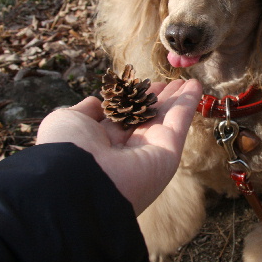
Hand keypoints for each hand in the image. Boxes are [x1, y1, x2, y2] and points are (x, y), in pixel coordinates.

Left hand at [36, 79, 201, 214]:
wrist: (76, 181)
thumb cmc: (66, 149)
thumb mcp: (68, 120)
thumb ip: (85, 110)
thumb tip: (96, 101)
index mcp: (101, 143)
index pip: (123, 117)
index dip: (134, 99)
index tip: (144, 84)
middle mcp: (126, 150)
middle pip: (148, 117)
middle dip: (160, 99)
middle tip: (172, 81)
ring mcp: (149, 151)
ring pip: (167, 118)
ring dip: (178, 99)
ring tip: (189, 79)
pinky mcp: (168, 153)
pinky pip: (179, 122)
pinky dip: (188, 103)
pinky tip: (196, 86)